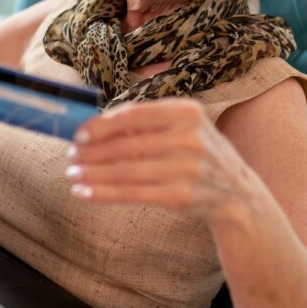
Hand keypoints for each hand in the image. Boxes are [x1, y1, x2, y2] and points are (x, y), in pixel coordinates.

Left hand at [65, 98, 257, 220]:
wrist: (235, 192)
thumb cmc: (197, 153)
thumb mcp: (183, 127)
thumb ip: (145, 122)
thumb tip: (94, 124)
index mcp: (187, 112)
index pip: (134, 114)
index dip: (102, 125)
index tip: (79, 134)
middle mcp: (190, 138)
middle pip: (127, 144)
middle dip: (92, 152)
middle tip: (70, 157)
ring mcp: (187, 168)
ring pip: (126, 171)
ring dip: (93, 174)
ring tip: (73, 175)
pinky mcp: (180, 195)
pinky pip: (132, 193)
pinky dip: (104, 193)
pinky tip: (85, 193)